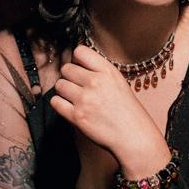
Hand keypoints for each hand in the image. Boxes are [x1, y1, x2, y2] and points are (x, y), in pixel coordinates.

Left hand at [50, 44, 167, 171]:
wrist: (133, 136)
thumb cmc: (127, 111)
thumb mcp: (118, 82)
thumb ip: (98, 71)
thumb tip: (76, 64)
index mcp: (107, 71)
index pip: (80, 51)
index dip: (77, 61)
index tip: (80, 69)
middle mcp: (95, 82)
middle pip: (66, 69)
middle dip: (69, 77)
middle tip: (78, 88)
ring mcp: (84, 99)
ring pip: (59, 85)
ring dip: (64, 91)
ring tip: (75, 99)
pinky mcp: (76, 116)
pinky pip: (55, 102)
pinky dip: (60, 104)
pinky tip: (70, 108)